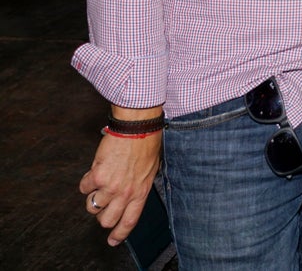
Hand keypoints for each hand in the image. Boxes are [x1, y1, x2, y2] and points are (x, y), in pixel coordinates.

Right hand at [79, 130, 162, 245]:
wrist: (136, 129)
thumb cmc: (146, 145)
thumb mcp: (149, 171)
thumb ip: (138, 187)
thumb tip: (128, 197)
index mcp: (141, 192)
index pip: (130, 221)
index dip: (119, 233)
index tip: (112, 241)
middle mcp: (126, 193)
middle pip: (107, 220)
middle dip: (102, 216)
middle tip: (103, 204)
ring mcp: (111, 186)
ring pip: (92, 207)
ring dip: (92, 198)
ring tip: (99, 184)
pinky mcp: (97, 176)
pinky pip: (84, 187)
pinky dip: (86, 181)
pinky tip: (95, 170)